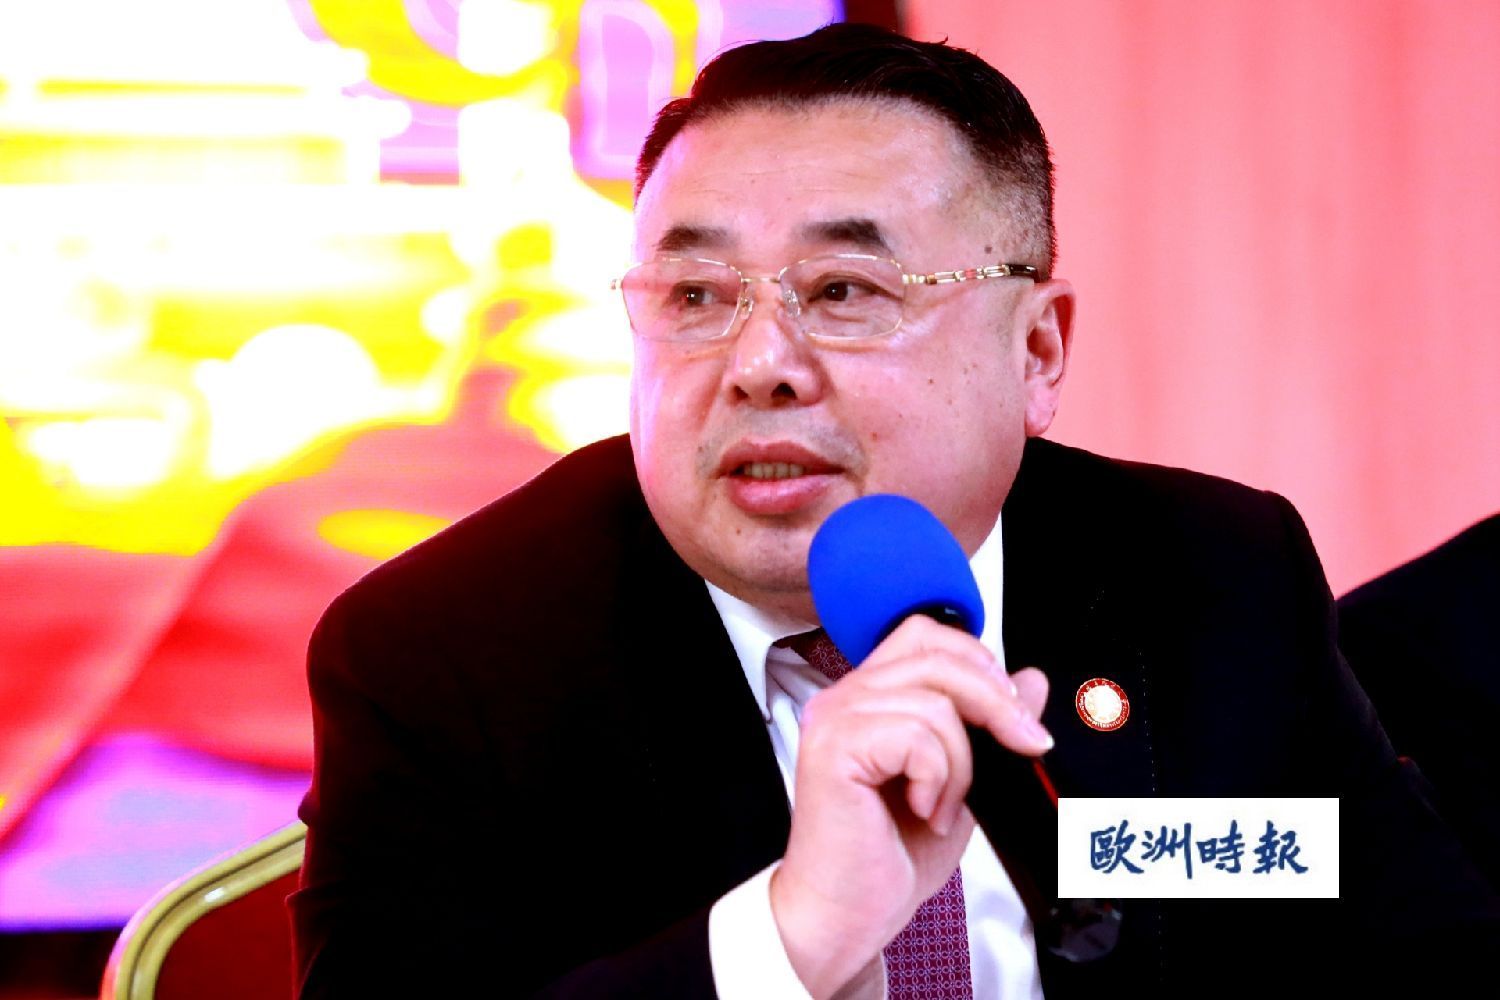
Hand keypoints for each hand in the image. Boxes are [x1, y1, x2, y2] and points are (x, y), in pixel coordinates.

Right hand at [768, 616, 1049, 996]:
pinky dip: (938, 778)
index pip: (926, 636)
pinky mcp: (834, 747)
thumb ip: (989, 729)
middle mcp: (844, 697)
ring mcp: (835, 718)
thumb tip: (1031, 680)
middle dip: (997, 704)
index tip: (1015, 714)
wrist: (846, 914)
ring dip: (961, 764)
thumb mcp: (959, 783)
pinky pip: (917, 735)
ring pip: (936, 702)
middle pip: (938, 657)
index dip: (978, 662)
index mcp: (869, 697)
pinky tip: (922, 810)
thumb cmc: (886, 857)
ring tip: (941, 806)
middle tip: (1021, 748)